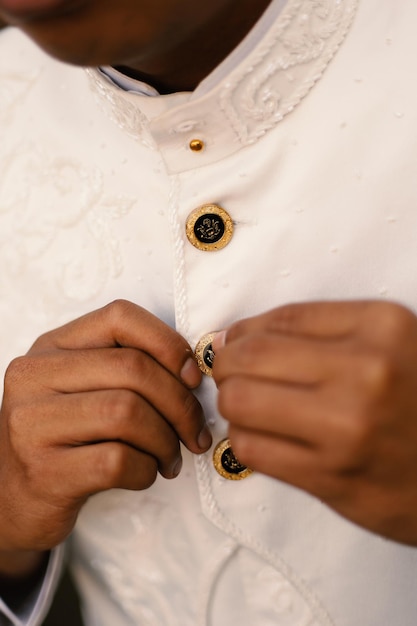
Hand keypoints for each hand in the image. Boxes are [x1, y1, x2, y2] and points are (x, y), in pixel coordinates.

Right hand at [0, 300, 210, 559]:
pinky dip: (146, 469)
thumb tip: (193, 373)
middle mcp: (34, 376)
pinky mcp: (44, 471)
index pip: (120, 317)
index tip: (192, 377)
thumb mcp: (83, 387)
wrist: (12, 496)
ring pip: (127, 413)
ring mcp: (33, 424)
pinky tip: (145, 473)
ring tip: (168, 456)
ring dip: (165, 440)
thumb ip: (127, 368)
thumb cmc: (64, 437)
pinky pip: (117, 461)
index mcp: (52, 346)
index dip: (168, 343)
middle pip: (133, 369)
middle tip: (193, 430)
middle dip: (180, 403)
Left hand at [212, 300, 416, 544]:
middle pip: (250, 357)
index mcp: (381, 328)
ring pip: (240, 402)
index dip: (244, 330)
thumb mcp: (388, 344)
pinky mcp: (331, 477)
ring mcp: (347, 428)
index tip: (233, 341)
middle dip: (225, 364)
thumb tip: (236, 336)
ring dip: (232, 402)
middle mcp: (366, 373)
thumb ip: (319, 330)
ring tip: (249, 405)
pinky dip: (244, 438)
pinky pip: (251, 449)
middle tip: (230, 372)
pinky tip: (263, 435)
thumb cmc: (415, 400)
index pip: (281, 318)